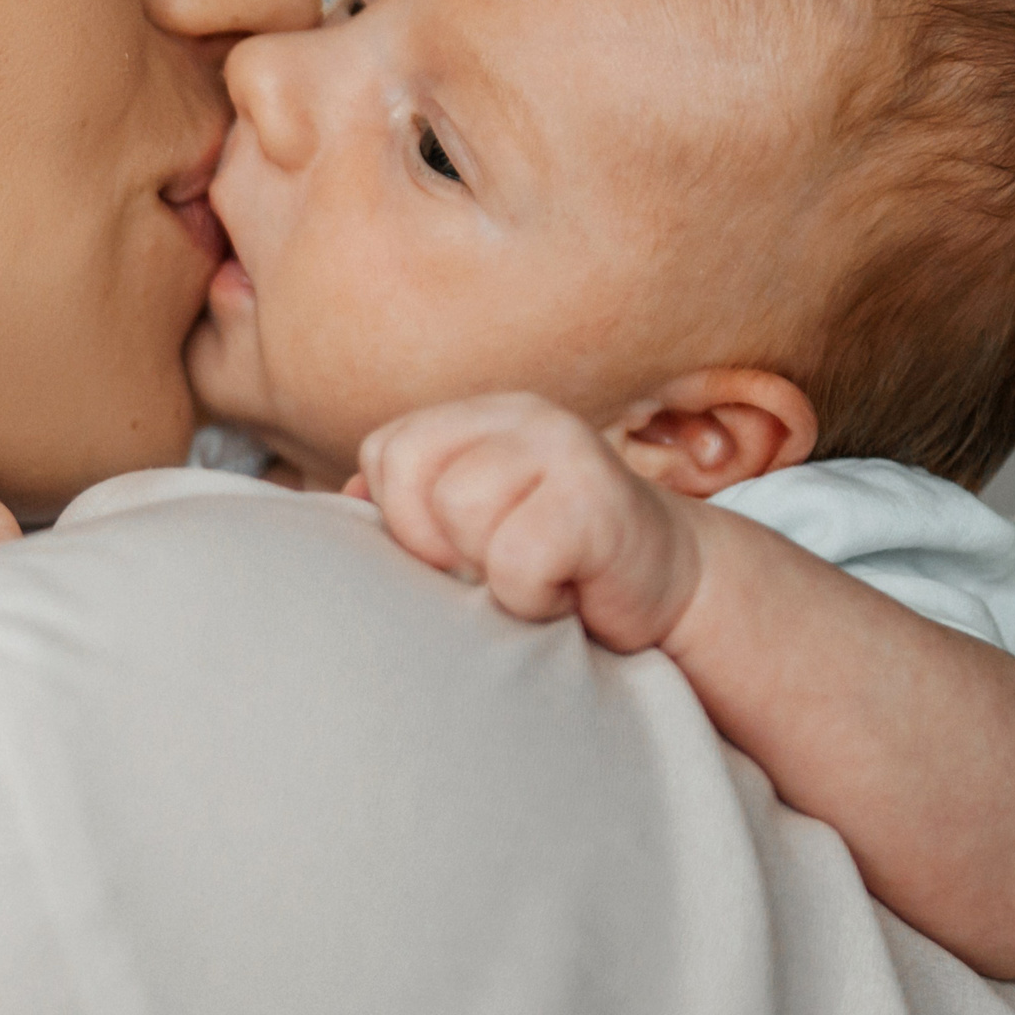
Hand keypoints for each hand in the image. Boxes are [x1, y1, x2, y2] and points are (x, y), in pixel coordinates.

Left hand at [350, 393, 703, 652]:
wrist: (669, 589)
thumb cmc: (555, 565)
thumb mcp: (471, 531)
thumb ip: (408, 510)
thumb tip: (345, 498)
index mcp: (479, 417)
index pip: (384, 452)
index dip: (403, 519)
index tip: (458, 550)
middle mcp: (519, 415)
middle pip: (410, 477)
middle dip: (439, 543)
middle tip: (496, 564)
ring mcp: (562, 447)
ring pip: (460, 513)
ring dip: (492, 572)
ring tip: (538, 573)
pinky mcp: (596, 497)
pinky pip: (515, 560)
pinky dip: (532, 599)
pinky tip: (569, 591)